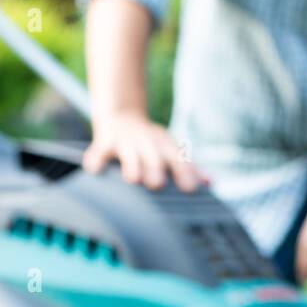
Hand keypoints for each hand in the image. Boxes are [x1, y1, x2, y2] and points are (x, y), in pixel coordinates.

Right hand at [83, 111, 205, 191]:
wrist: (122, 117)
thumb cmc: (151, 144)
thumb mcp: (170, 150)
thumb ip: (189, 168)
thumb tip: (211, 182)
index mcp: (165, 146)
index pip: (178, 159)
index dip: (185, 173)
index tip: (190, 189)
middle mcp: (147, 143)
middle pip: (154, 157)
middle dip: (156, 169)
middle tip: (157, 184)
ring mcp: (125, 143)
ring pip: (129, 155)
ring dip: (131, 165)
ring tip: (132, 178)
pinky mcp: (103, 144)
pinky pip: (98, 153)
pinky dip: (96, 162)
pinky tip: (95, 171)